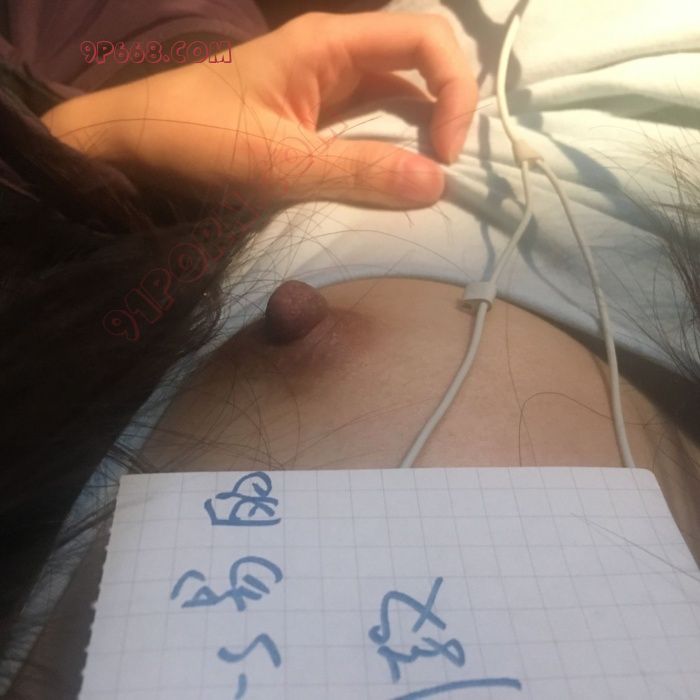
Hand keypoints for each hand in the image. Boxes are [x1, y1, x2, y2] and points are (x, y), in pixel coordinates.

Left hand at [42, 12, 477, 208]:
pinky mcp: (315, 117)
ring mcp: (326, 86)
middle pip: (418, 62)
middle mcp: (336, 56)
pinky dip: (393, 146)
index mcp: (329, 44)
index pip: (423, 36)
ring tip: (433, 175)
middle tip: (446, 166)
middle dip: (446, 107)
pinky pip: (370, 123)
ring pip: (398, 95)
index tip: (448, 151)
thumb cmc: (198, 140)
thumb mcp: (279, 161)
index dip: (453, 87)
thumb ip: (358, 170)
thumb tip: (436, 185)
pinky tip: (400, 175)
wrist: (137, 145)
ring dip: (423, 130)